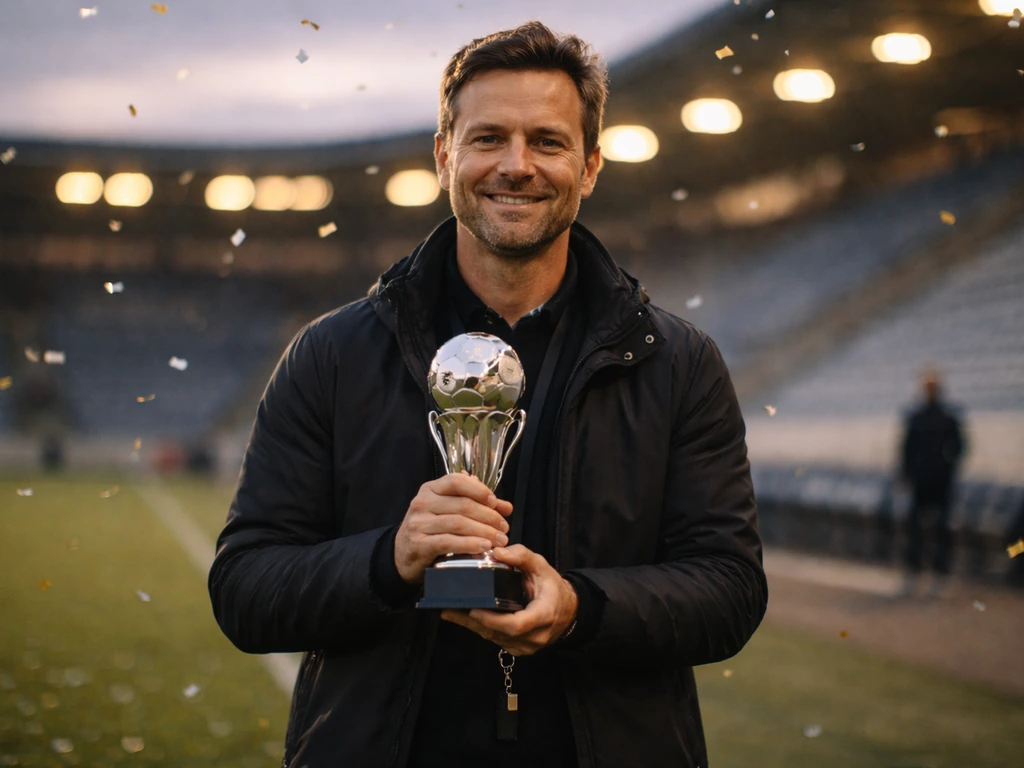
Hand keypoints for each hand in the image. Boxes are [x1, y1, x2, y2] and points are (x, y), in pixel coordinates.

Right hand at [394, 473, 511, 583]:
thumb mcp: (448, 511)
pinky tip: (484, 547)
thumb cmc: (430, 529)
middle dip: (489, 516)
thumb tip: (505, 506)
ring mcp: (419, 523)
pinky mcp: (419, 544)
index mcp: (430, 489)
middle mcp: (422, 502)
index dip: (479, 490)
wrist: (402, 554)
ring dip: (484, 531)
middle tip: (504, 527)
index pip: (457, 481)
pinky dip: (470, 544)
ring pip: (458, 523)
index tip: (495, 502)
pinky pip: (449, 542)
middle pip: (462, 504)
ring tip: (499, 539)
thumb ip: (475, 504)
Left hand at [441, 544, 577, 655]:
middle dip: (473, 622)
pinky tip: (465, 618)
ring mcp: (527, 646)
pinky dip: (481, 628)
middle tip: (450, 609)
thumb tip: (497, 551)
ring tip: (451, 612)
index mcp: (543, 614)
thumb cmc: (552, 587)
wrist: (567, 609)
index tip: (474, 610)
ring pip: (494, 638)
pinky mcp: (518, 648)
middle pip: (499, 633)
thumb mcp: (541, 566)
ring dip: (473, 626)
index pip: (516, 625)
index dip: (492, 620)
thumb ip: (521, 556)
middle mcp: (535, 635)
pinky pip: (496, 640)